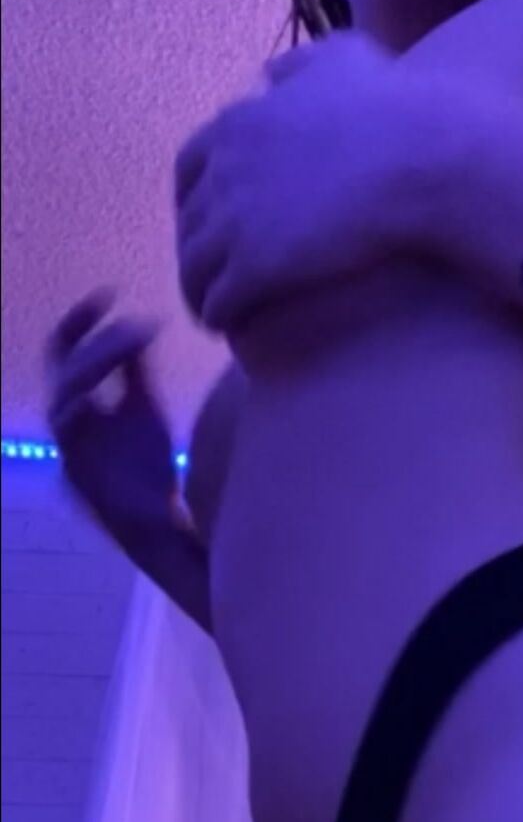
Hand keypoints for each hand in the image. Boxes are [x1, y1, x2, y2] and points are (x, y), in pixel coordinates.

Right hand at [47, 293, 176, 544]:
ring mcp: (68, 447)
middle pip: (60, 365)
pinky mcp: (75, 473)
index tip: (108, 295)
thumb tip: (141, 325)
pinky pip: (66, 429)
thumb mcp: (148, 411)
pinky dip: (81, 401)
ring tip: (130, 345)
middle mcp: (70, 422)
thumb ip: (138, 373)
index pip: (69, 352)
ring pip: (63, 394)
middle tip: (122, 319)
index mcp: (83, 404)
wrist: (162, 526)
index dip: (81, 321)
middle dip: (87, 335)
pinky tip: (106, 385)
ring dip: (94, 363)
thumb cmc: (150, 471)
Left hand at [175, 34, 428, 331]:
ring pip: (194, 270)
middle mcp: (223, 171)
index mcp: (235, 125)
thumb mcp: (339, 63)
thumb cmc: (392, 112)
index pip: (189, 171)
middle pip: (188, 224)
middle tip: (215, 275)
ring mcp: (233, 222)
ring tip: (216, 313)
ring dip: (200, 292)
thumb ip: (298, 66)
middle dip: (196, 251)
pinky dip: (217, 315)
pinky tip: (232, 328)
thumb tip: (272, 76)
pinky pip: (217, 301)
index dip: (196, 203)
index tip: (212, 225)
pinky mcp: (254, 268)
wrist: (418, 162)